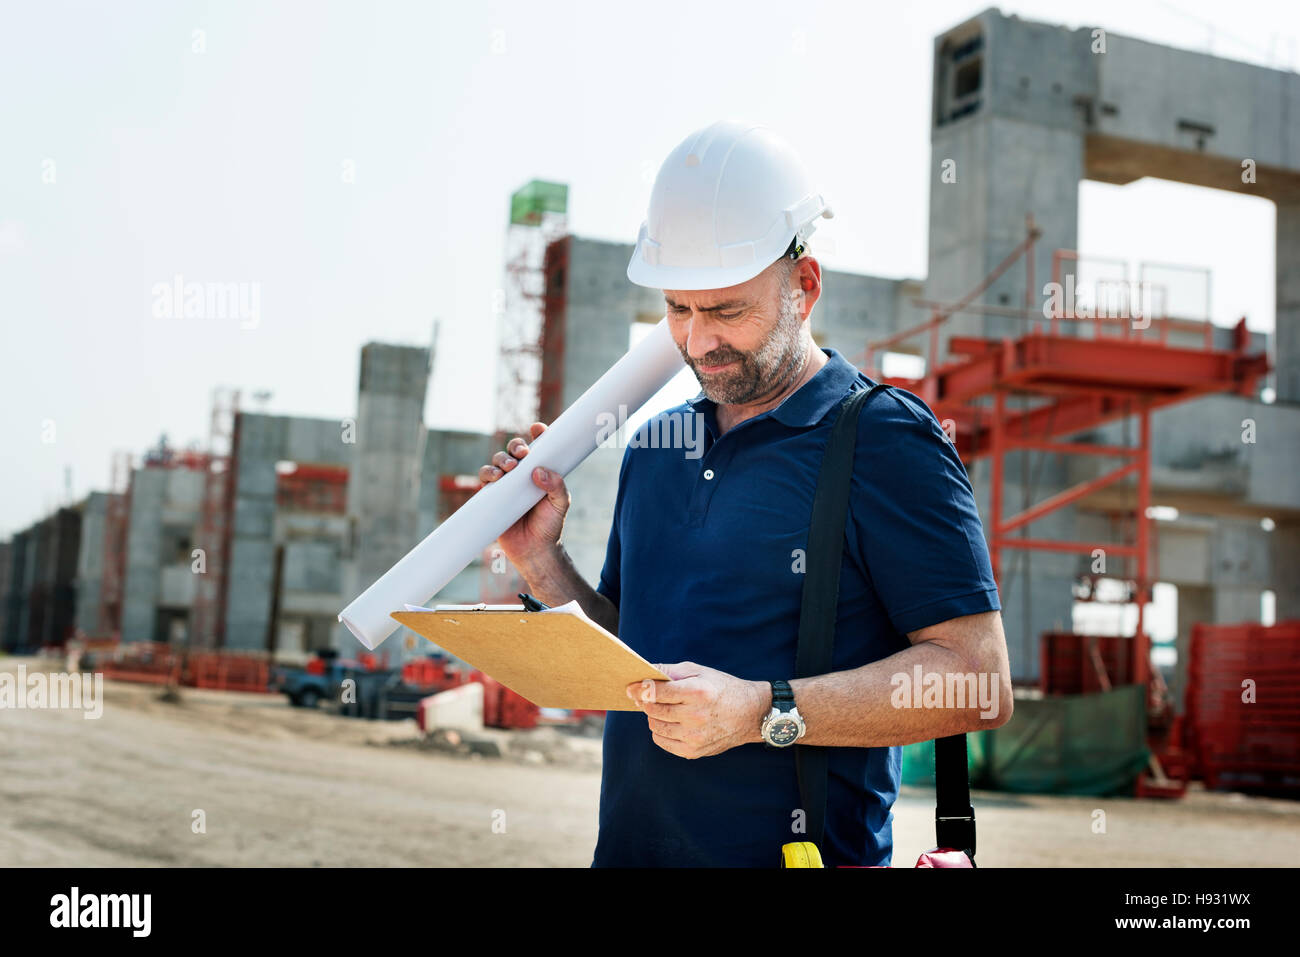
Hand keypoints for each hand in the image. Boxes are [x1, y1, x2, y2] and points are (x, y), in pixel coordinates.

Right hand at [477, 422, 569, 570]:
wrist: (534, 551)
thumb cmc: (550, 525)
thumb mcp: (561, 504)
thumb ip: (556, 486)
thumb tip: (538, 471)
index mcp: (540, 472)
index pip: (538, 448)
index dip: (538, 434)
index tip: (538, 428)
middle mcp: (521, 475)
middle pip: (514, 450)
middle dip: (516, 446)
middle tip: (522, 453)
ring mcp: (505, 485)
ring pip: (497, 462)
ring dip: (501, 460)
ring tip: (508, 469)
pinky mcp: (491, 497)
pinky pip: (484, 479)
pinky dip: (487, 473)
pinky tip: (495, 478)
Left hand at [626, 662, 766, 758]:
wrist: (750, 714)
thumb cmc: (722, 688)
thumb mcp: (700, 671)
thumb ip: (670, 671)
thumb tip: (644, 674)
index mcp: (697, 692)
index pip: (657, 692)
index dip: (640, 688)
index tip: (631, 687)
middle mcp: (696, 716)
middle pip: (653, 710)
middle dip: (647, 702)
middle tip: (650, 696)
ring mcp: (694, 737)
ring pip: (655, 726)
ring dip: (654, 716)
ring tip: (665, 709)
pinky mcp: (693, 752)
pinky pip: (662, 741)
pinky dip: (661, 731)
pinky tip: (671, 723)